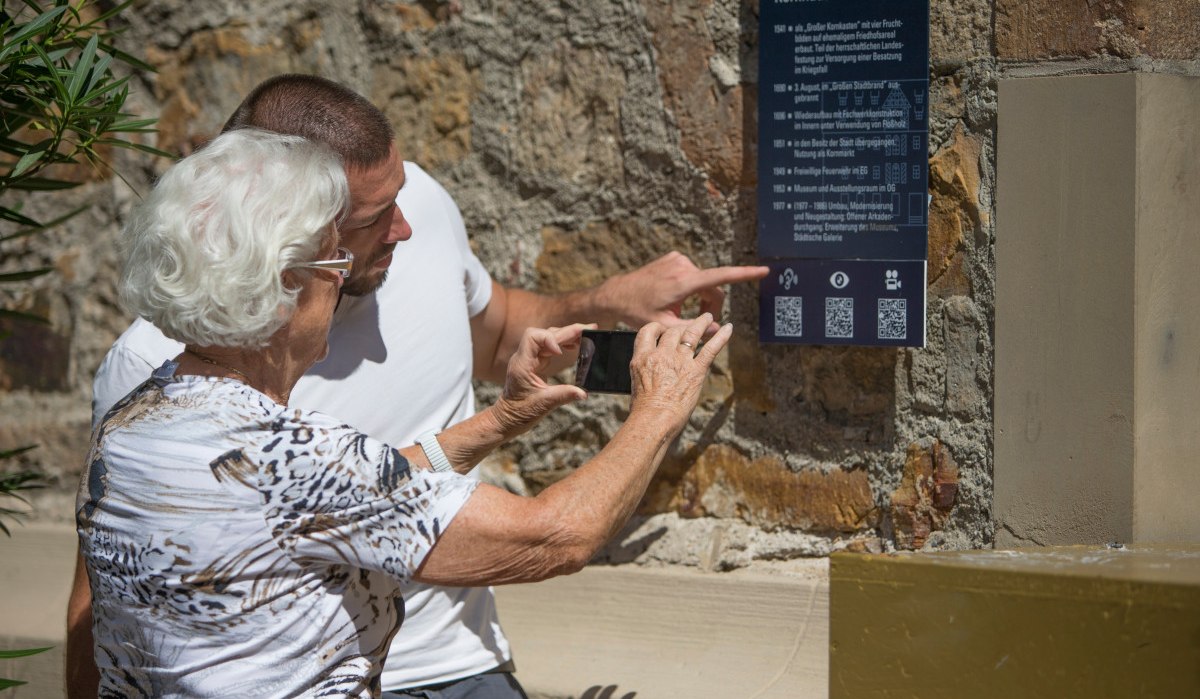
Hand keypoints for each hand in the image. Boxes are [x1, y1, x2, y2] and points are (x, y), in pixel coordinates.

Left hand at [493, 324, 590, 435]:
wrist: (507, 419)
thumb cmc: (519, 413)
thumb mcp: (543, 405)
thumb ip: (564, 396)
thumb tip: (583, 393)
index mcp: (522, 365)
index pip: (533, 337)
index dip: (549, 339)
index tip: (562, 352)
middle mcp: (525, 358)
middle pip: (546, 334)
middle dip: (568, 331)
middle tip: (590, 329)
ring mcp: (529, 359)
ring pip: (548, 337)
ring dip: (567, 335)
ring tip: (587, 335)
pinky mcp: (535, 363)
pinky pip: (549, 346)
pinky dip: (563, 344)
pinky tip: (575, 346)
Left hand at [601, 252, 767, 334]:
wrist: (618, 293)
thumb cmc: (639, 311)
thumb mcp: (666, 326)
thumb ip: (695, 329)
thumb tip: (719, 330)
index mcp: (683, 282)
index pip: (721, 277)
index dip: (745, 274)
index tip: (764, 270)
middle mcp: (683, 266)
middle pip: (713, 286)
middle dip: (712, 304)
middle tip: (701, 322)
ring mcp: (678, 259)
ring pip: (703, 281)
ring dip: (700, 296)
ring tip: (680, 310)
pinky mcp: (674, 257)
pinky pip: (692, 274)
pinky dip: (691, 287)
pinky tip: (673, 297)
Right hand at [628, 313, 732, 429]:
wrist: (653, 420)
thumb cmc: (644, 409)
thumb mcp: (637, 382)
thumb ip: (646, 369)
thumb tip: (654, 368)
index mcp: (642, 357)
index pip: (648, 331)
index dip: (657, 328)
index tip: (663, 329)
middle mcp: (661, 354)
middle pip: (672, 332)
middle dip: (682, 327)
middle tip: (690, 326)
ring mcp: (680, 361)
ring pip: (692, 333)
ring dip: (701, 323)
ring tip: (708, 317)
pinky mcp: (696, 371)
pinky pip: (711, 348)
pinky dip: (721, 337)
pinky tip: (728, 328)